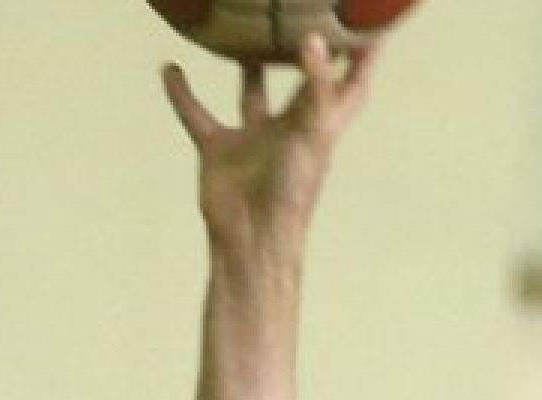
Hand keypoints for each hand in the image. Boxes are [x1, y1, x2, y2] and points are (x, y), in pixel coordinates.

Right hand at [163, 35, 383, 257]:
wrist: (253, 236)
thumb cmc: (292, 189)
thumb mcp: (311, 131)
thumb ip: (315, 86)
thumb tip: (315, 40)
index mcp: (322, 125)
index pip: (351, 84)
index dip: (364, 58)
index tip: (372, 26)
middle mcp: (291, 128)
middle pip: (304, 84)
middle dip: (308, 55)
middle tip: (303, 18)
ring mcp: (255, 138)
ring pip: (251, 93)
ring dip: (246, 67)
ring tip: (239, 30)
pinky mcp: (220, 149)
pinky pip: (197, 114)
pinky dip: (182, 94)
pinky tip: (169, 67)